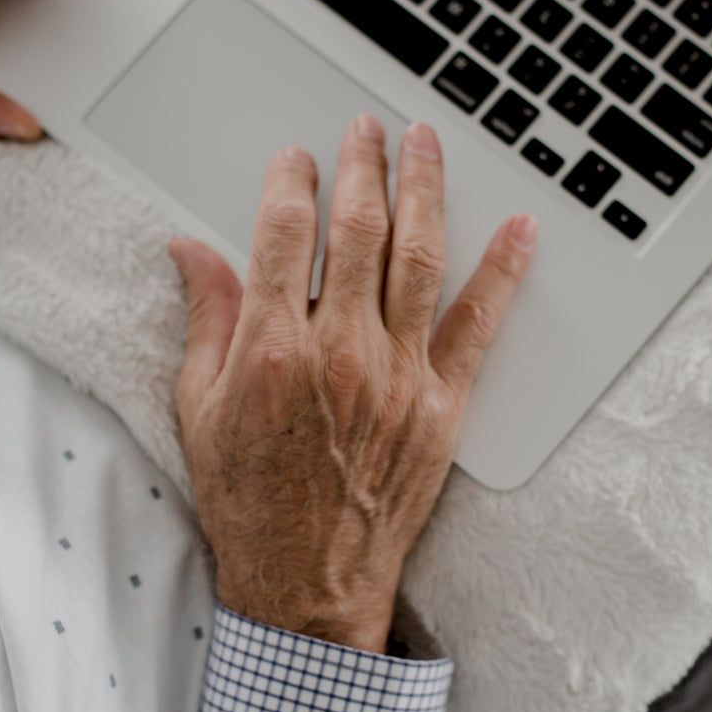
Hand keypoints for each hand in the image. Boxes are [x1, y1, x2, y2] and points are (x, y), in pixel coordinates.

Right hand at [170, 115, 536, 653]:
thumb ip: (207, 318)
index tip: (296, 157)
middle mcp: (341, 351)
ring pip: (419, 257)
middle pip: (360, 228)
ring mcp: (399, 375)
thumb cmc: (248, 500)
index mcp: (273, 348)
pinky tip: (519, 230)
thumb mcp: (199, 408)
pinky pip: (479, 325)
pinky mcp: (441, 405)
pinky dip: (503, 272)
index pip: (287, 230)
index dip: (292, 180)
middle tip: (366, 128)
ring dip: (425, 190)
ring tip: (426, 144)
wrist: (305, 583)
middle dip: (363, 164)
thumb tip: (192, 250)